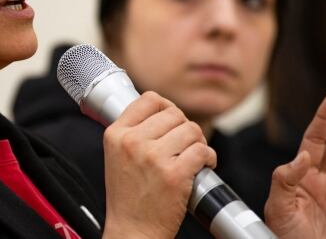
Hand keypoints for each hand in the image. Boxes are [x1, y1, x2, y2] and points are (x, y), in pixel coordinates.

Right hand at [101, 91, 216, 238]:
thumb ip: (132, 131)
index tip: (172, 120)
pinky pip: (202, 150)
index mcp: (116, 135)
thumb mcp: (116, 156)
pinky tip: (203, 166)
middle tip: (185, 145)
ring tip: (194, 156)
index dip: (167, 107)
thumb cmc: (128, 198)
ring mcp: (153, 158)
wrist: (132, 232)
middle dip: (185, 128)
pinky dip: (209, 157)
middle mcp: (132, 142)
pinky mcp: (174, 174)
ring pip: (191, 130)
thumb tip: (158, 109)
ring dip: (199, 142)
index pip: (149, 99)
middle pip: (174, 113)